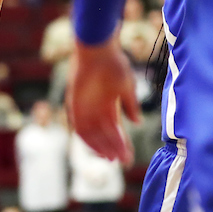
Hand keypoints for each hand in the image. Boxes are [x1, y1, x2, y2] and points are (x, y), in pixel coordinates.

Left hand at [67, 37, 138, 163]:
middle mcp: (96, 110)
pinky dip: (87, 140)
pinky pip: (79, 128)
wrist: (97, 51)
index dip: (122, 143)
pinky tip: (98, 148)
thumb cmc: (114, 65)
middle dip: (113, 148)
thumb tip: (137, 123)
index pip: (115, 130)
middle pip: (104, 135)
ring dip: (101, 147)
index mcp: (109, 105)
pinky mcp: (75, 106)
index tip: (129, 155)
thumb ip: (131, 106)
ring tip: (110, 158)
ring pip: (92, 135)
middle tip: (122, 161)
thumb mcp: (127, 88)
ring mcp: (85, 108)